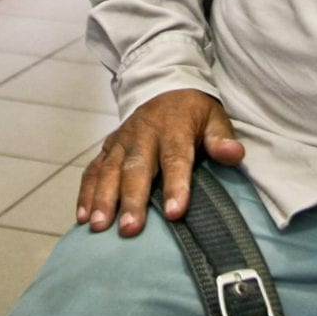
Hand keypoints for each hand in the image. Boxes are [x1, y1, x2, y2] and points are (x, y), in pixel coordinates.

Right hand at [77, 89, 245, 236]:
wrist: (165, 86)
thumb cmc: (194, 114)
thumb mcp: (215, 118)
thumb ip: (222, 138)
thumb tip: (234, 154)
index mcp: (173, 128)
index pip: (175, 158)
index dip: (175, 185)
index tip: (174, 212)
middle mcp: (143, 133)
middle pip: (136, 168)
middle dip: (132, 199)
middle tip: (130, 229)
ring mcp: (121, 141)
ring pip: (109, 170)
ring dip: (103, 198)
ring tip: (99, 227)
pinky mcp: (107, 148)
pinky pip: (93, 170)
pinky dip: (86, 192)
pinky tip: (82, 217)